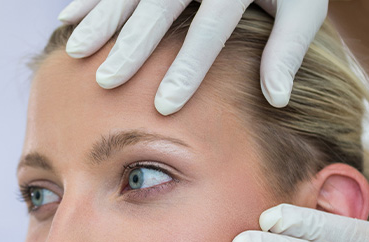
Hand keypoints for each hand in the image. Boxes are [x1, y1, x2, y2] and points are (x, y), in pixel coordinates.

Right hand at [57, 0, 328, 113]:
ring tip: (76, 52)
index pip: (209, 30)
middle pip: (159, 8)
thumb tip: (276, 99)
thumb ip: (287, 49)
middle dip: (132, 46)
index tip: (165, 105)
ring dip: (100, 19)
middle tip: (108, 82)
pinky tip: (66, 18)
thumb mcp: (302, 6)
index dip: (188, 68)